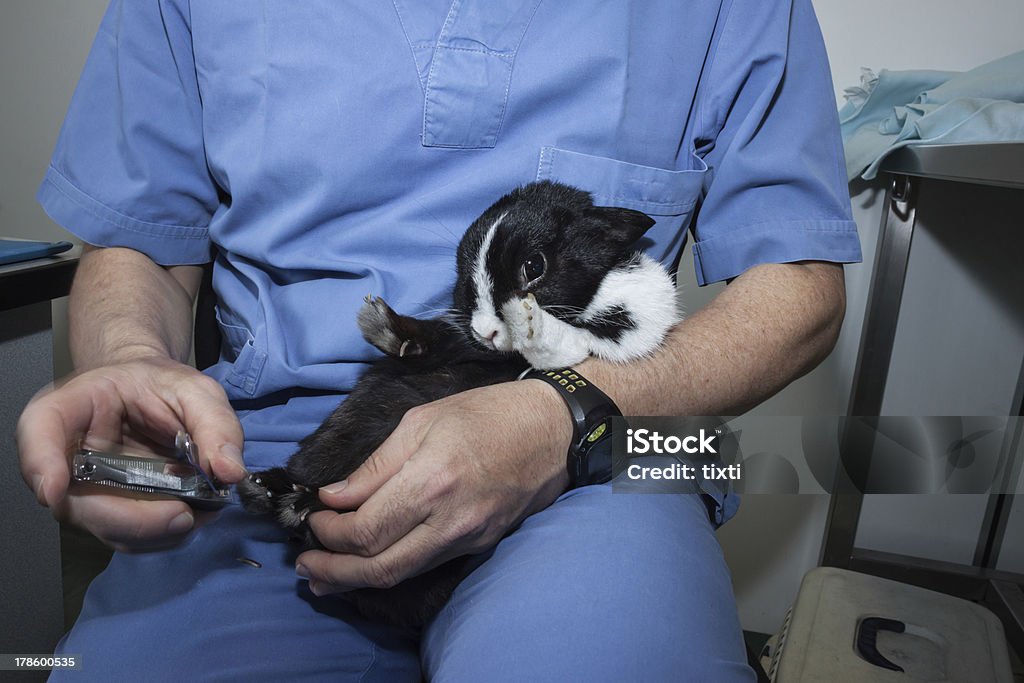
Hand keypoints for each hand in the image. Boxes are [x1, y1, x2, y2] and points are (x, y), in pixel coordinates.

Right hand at [16, 356, 245, 551]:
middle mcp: (65, 457)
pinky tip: (193, 514)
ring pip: (107, 528)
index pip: (38, 432)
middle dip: (132, 520)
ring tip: (199, 511)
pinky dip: (164, 535)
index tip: (54, 491)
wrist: (154, 395)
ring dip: (156, 532)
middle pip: (76, 502)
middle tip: (183, 516)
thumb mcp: (195, 390)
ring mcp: (86, 490)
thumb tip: (231, 472)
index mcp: (69, 408)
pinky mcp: (112, 512)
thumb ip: (215, 424)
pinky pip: (130, 536)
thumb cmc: (162, 385)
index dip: (40, 464)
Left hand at [296, 380, 572, 594]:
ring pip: (402, 575)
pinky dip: (391, 570)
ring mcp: (468, 537)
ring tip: (326, 576)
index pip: (365, 528)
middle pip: (379, 566)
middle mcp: (448, 518)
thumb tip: (335, 497)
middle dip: (334, 570)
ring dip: (356, 580)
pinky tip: (372, 564)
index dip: (329, 533)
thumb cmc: (487, 413)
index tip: (313, 520)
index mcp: (429, 479)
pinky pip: (426, 565)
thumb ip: (376, 465)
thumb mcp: (423, 420)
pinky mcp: (480, 544)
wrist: (553, 429)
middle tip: (305, 565)